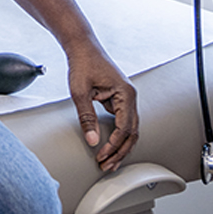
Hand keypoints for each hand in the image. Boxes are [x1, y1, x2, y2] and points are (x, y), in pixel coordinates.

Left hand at [66, 45, 138, 171]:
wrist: (82, 47)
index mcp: (126, 94)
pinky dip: (117, 136)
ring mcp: (126, 98)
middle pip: (132, 132)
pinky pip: (123, 122)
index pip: (124, 128)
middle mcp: (130, 97)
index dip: (113, 145)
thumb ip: (86, 117)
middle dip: (120, 151)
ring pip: (130, 129)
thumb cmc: (83, 64)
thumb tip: (92, 140)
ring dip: (120, 146)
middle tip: (107, 166)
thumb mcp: (80, 92)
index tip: (102, 155)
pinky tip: (109, 146)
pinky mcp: (119, 99)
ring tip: (109, 161)